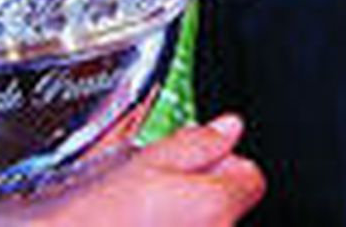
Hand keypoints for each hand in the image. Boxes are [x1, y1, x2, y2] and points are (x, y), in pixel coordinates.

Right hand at [0, 115, 263, 225]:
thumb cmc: (95, 216)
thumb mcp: (145, 161)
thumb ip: (196, 143)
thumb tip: (229, 128)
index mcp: (215, 204)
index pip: (250, 176)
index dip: (221, 163)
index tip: (195, 163)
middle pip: (226, 204)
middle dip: (199, 190)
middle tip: (155, 189)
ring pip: (204, 223)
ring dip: (182, 216)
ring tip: (138, 214)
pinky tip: (136, 225)